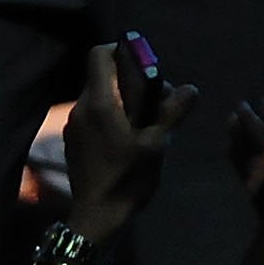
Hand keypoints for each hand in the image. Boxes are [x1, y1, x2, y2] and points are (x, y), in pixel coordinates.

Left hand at [63, 38, 197, 241]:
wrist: (98, 214)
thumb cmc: (128, 177)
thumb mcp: (157, 144)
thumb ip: (171, 112)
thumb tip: (189, 88)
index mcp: (98, 103)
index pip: (99, 55)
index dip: (121, 51)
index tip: (146, 64)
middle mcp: (80, 107)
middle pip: (102, 76)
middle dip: (132, 80)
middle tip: (160, 101)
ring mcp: (74, 124)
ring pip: (100, 96)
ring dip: (125, 100)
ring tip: (151, 121)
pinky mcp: (74, 139)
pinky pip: (94, 114)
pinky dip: (113, 114)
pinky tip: (133, 136)